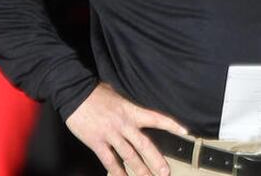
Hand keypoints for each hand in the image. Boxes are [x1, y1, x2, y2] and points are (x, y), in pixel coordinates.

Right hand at [65, 82, 188, 175]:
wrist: (75, 92)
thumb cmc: (96, 92)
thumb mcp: (118, 93)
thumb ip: (129, 105)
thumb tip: (138, 110)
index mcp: (131, 110)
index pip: (156, 118)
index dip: (171, 125)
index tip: (185, 131)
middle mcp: (124, 124)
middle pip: (144, 145)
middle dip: (156, 160)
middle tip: (166, 172)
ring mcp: (110, 134)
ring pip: (129, 156)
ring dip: (140, 170)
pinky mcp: (97, 142)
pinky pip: (109, 160)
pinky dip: (117, 172)